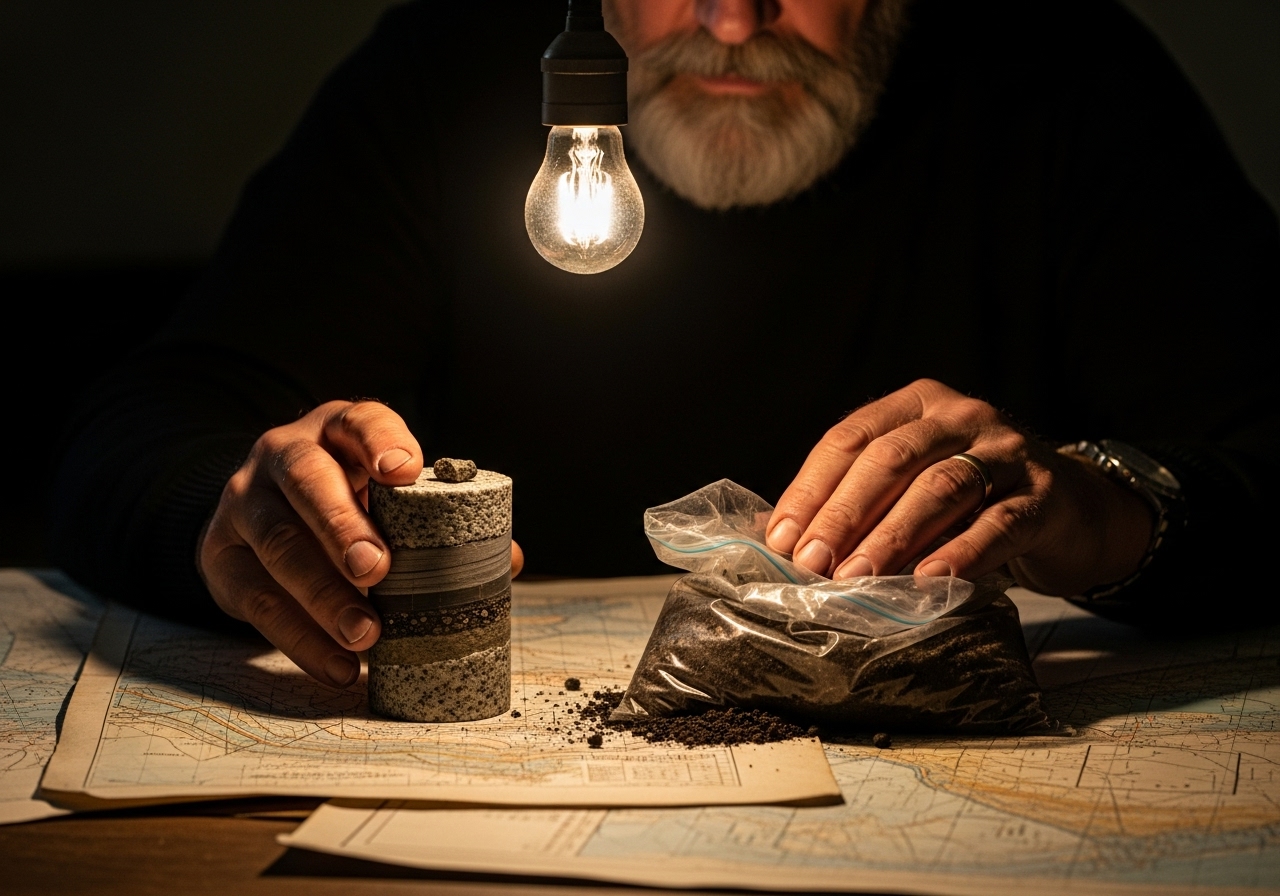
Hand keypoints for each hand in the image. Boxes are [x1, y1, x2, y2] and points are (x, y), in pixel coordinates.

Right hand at [199, 400, 523, 686]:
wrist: (258, 520)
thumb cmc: (348, 504)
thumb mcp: (387, 498)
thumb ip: (441, 522)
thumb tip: (509, 561)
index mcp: (336, 431)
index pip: (359, 421)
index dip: (381, 441)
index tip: (404, 470)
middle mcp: (282, 455)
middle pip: (307, 480)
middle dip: (342, 524)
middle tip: (378, 569)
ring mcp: (244, 503)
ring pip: (277, 542)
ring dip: (323, 593)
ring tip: (366, 634)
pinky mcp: (220, 556)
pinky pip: (256, 599)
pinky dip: (300, 638)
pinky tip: (338, 665)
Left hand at [765, 379, 1153, 595]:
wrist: (1073, 510)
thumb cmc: (973, 501)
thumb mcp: (913, 485)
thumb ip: (860, 500)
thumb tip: (781, 539)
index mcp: (916, 405)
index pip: (851, 438)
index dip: (812, 489)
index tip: (783, 539)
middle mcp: (961, 416)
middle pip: (892, 459)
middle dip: (845, 514)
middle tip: (813, 563)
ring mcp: (1008, 451)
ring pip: (941, 488)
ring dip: (893, 537)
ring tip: (858, 577)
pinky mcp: (1046, 496)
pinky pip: (1000, 523)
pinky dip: (962, 552)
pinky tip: (930, 579)